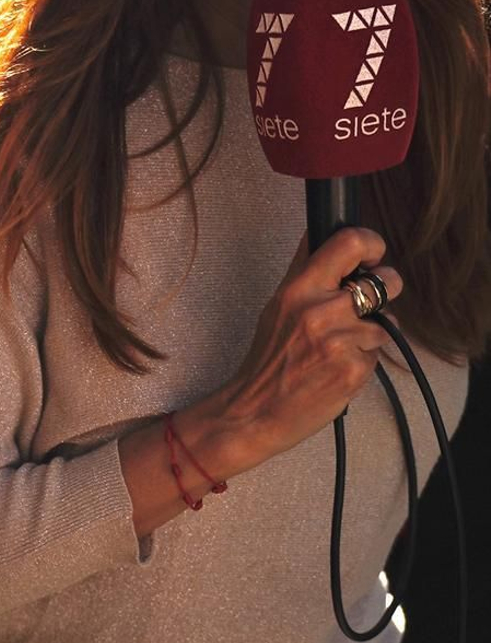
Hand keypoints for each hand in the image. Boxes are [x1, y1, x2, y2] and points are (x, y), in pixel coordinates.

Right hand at [187, 226, 403, 479]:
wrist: (255, 411)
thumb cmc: (268, 358)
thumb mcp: (278, 306)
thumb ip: (305, 271)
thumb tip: (321, 231)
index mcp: (299, 289)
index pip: (350, 243)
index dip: (371, 244)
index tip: (372, 255)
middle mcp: (320, 311)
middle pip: (384, 282)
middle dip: (387, 289)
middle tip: (371, 302)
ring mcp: (339, 342)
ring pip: (385, 321)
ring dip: (371, 332)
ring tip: (341, 346)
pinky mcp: (354, 370)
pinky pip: (377, 352)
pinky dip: (363, 358)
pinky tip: (339, 367)